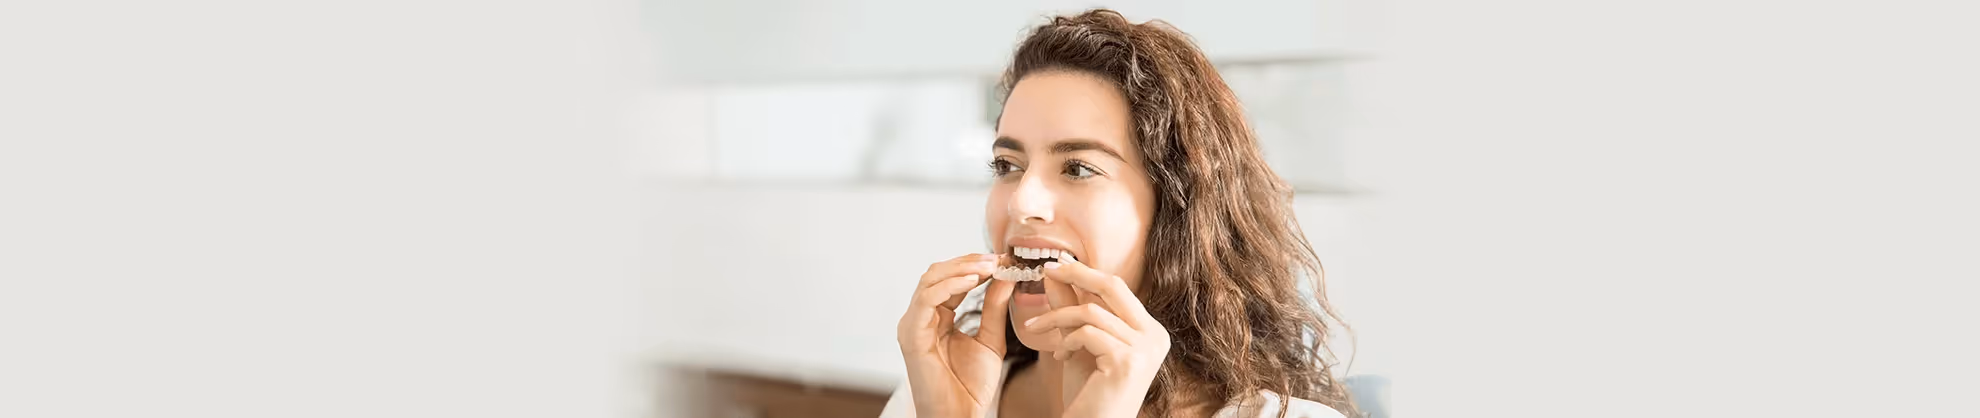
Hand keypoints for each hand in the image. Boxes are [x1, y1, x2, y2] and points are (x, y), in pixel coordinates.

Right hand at [896, 253, 1015, 417]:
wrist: (960, 416)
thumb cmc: (971, 385)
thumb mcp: (991, 339)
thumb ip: (995, 308)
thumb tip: (1006, 275)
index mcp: (935, 318)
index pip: (950, 279)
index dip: (975, 266)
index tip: (1003, 259)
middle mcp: (920, 318)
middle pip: (936, 273)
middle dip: (967, 262)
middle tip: (996, 258)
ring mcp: (912, 325)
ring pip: (929, 280)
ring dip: (960, 269)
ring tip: (989, 266)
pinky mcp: (911, 335)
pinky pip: (927, 300)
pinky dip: (950, 286)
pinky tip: (974, 281)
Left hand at [1025, 259, 1169, 417]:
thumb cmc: (1089, 396)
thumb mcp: (1079, 344)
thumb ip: (1071, 308)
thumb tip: (1056, 272)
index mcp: (1150, 331)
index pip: (1118, 290)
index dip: (1086, 273)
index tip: (1057, 265)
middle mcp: (1156, 336)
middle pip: (1113, 286)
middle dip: (1076, 273)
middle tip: (1046, 269)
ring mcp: (1145, 348)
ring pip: (1091, 311)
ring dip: (1056, 317)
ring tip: (1036, 328)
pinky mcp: (1128, 361)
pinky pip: (1087, 332)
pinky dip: (1066, 341)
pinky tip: (1060, 357)